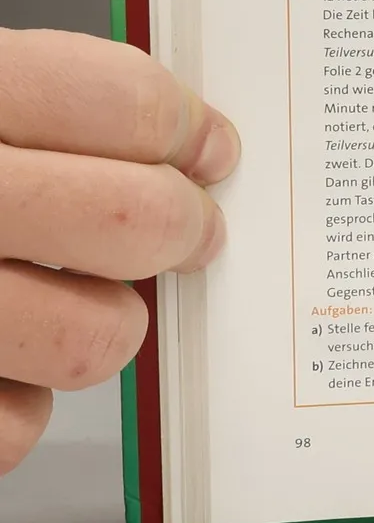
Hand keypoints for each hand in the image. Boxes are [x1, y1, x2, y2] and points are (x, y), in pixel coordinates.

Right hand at [0, 30, 237, 475]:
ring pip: (94, 337)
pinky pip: (13, 426)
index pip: (109, 96)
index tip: (206, 148)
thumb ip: (29, 107)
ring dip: (109, 325)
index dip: (181, 124)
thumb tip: (182, 141)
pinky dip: (19, 406)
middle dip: (182, 230)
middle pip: (131, 219)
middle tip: (184, 231)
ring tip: (83, 302)